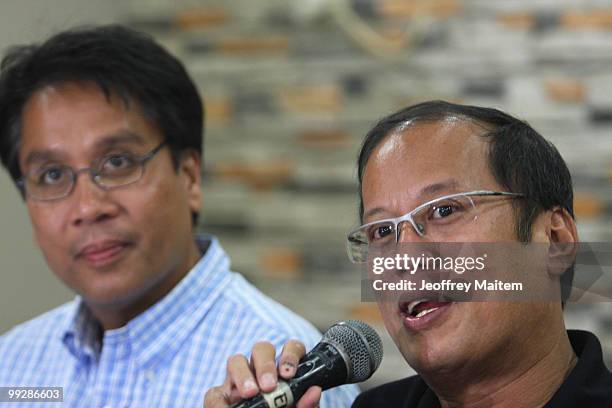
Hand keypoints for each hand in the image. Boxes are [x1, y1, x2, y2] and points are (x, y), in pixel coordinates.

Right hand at [204, 340, 320, 407]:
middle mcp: (260, 369)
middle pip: (262, 349)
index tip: (289, 373)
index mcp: (284, 371)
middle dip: (265, 364)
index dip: (290, 354)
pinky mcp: (219, 397)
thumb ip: (306, 404)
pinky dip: (218, 402)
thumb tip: (314, 391)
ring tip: (250, 393)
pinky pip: (213, 393)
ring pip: (236, 360)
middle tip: (269, 385)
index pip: (291, 348)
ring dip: (243, 374)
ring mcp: (238, 380)